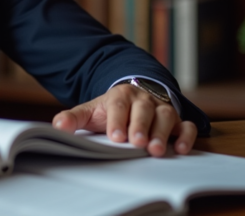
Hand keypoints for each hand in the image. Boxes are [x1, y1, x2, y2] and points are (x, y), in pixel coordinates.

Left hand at [51, 83, 196, 157]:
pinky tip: (182, 148)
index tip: (115, 137)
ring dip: (162, 132)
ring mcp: (162, 109)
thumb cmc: (111, 110)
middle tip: (137, 143)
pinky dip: (186, 135)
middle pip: (144, 110)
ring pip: (166, 116)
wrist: (134, 99)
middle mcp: (143, 100)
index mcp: (120, 95)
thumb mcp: (91, 112)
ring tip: (156, 150)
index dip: (117, 120)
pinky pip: (185, 125)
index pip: (118, 105)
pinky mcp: (177, 119)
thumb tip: (57, 126)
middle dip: (140, 126)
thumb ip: (74, 118)